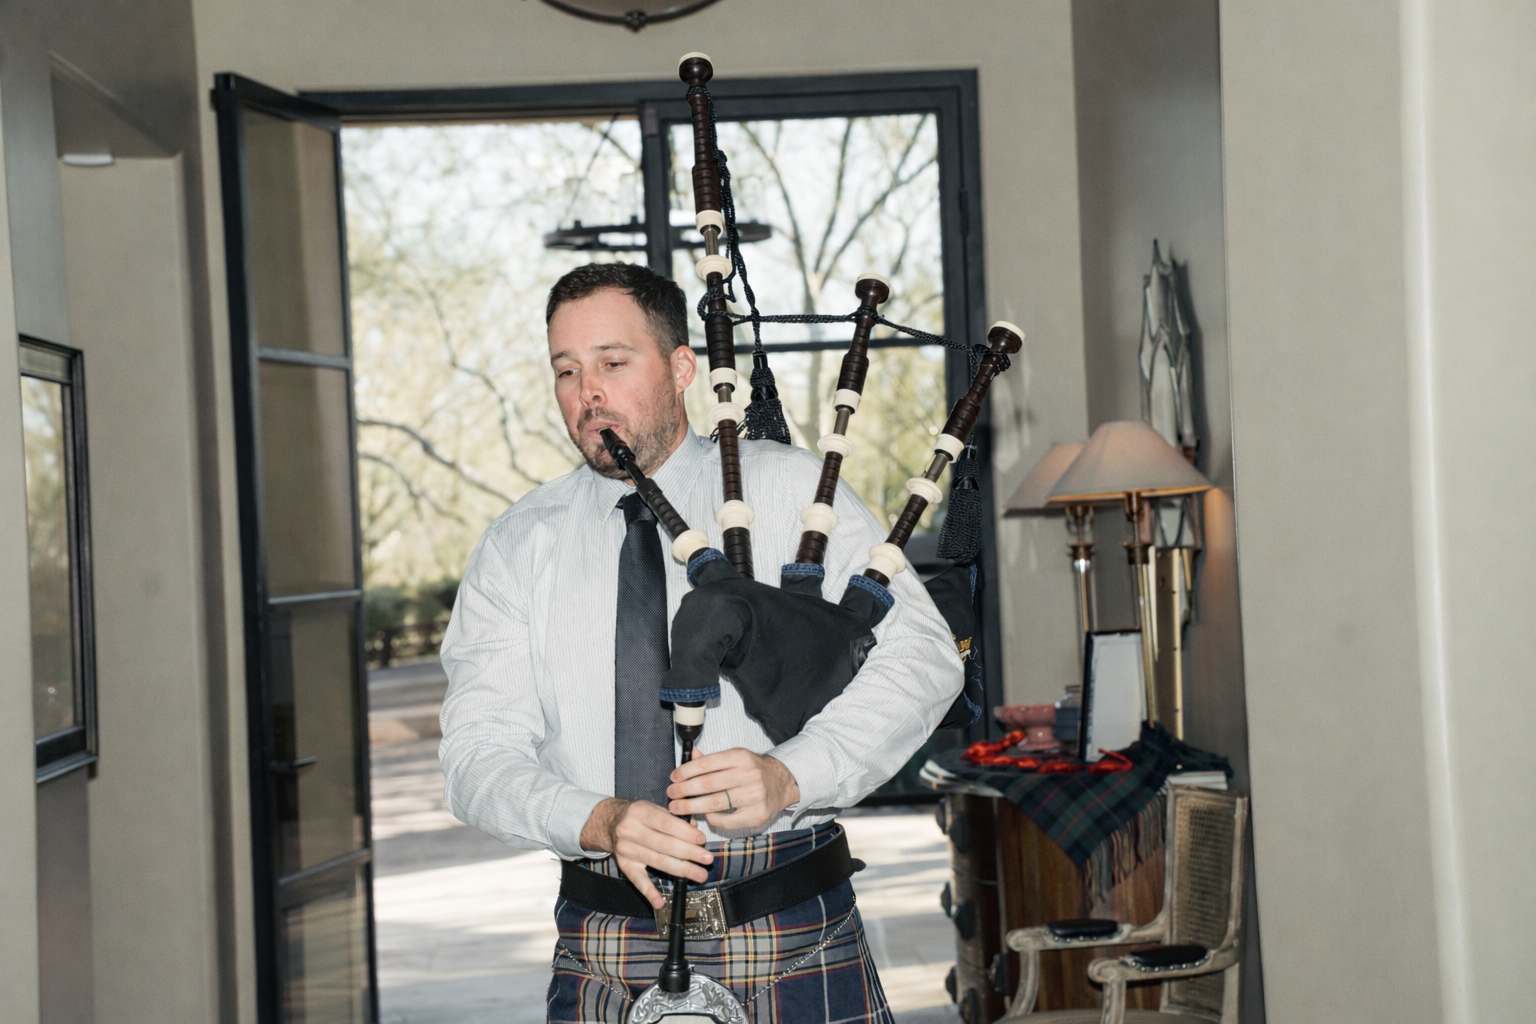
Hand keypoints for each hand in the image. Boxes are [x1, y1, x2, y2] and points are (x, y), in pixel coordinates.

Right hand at [578, 798, 712, 909]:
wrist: (610, 821)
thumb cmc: (639, 814)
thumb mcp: (653, 807)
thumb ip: (674, 818)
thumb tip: (694, 829)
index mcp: (640, 812)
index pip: (667, 824)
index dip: (686, 833)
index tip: (702, 841)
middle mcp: (631, 830)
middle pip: (664, 845)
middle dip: (689, 853)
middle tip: (707, 859)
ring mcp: (626, 850)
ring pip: (657, 862)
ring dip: (680, 870)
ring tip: (699, 875)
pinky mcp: (624, 865)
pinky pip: (637, 881)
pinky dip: (649, 892)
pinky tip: (660, 902)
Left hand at [667, 748, 800, 830]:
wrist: (783, 783)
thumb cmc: (754, 770)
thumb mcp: (735, 757)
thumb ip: (712, 759)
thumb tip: (690, 754)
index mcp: (741, 757)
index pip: (706, 764)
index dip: (686, 771)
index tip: (674, 778)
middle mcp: (749, 775)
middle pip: (707, 784)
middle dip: (684, 790)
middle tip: (671, 794)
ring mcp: (754, 796)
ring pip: (714, 803)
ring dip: (692, 807)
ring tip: (678, 808)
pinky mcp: (757, 815)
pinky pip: (727, 821)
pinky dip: (712, 819)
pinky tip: (704, 816)